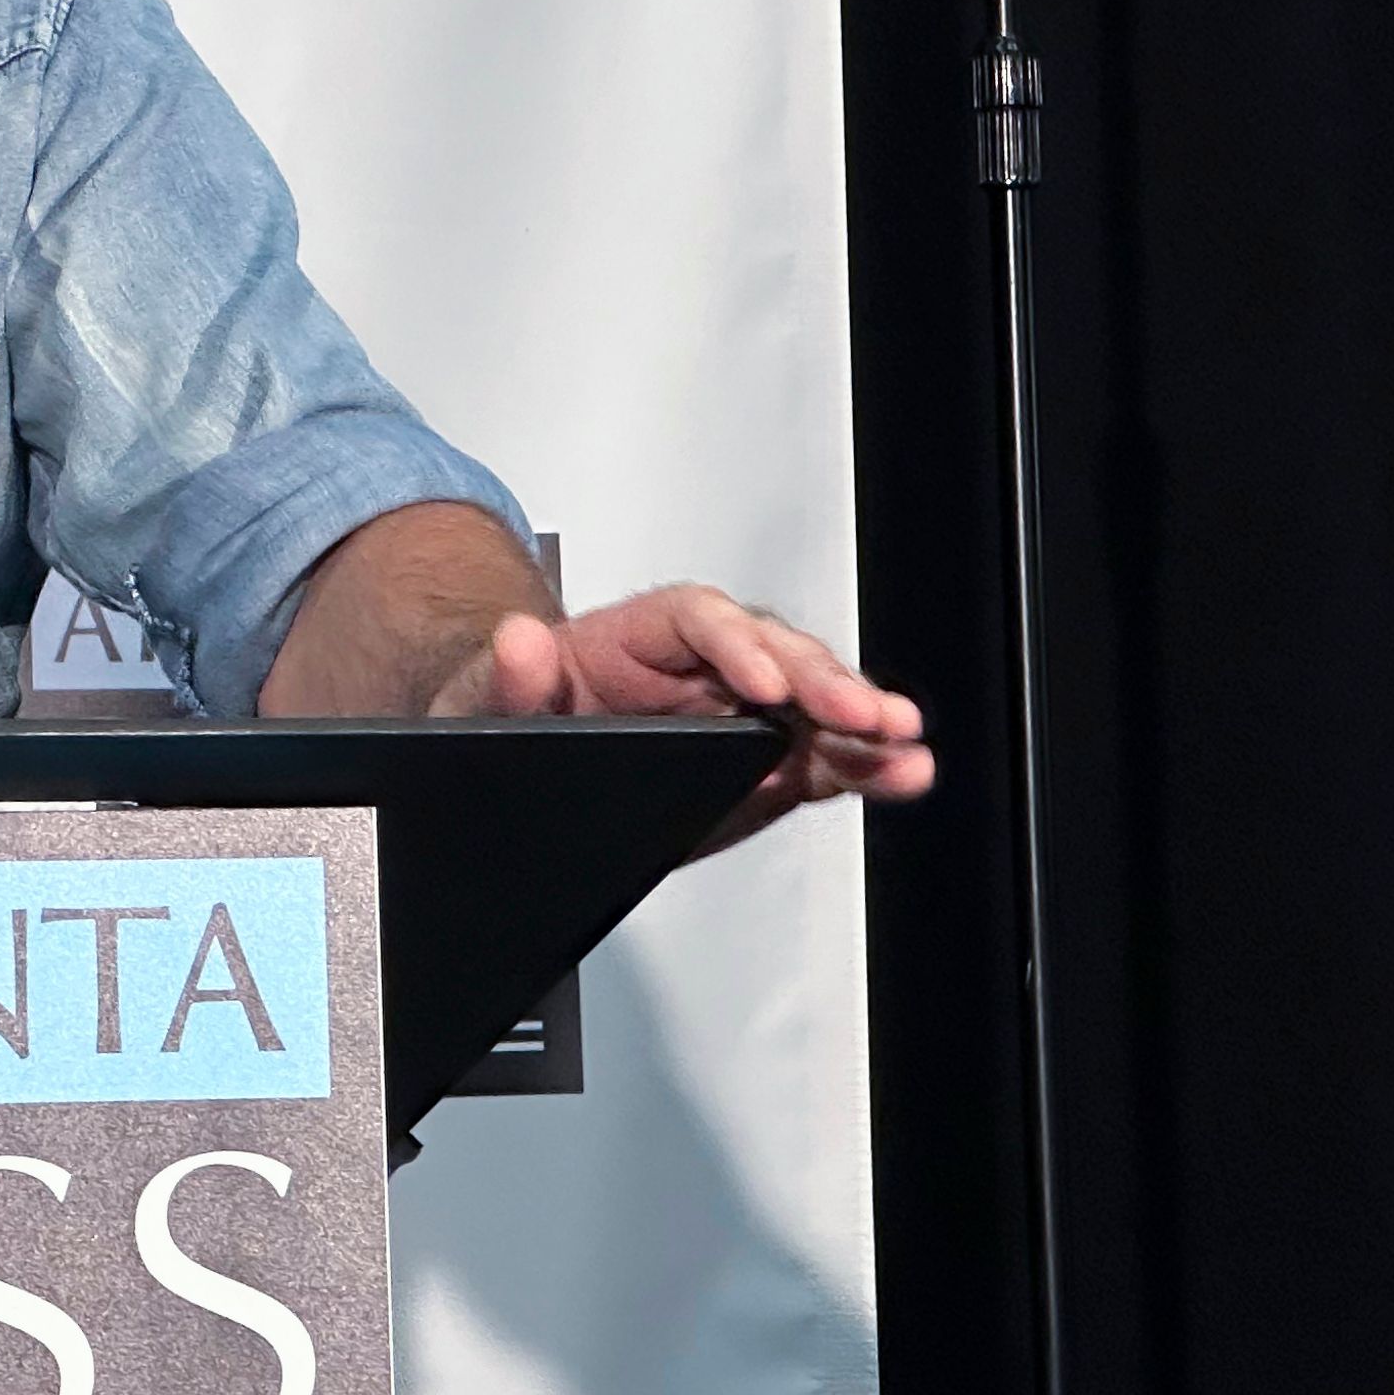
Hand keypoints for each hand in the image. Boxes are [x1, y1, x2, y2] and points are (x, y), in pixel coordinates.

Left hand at [432, 583, 935, 850]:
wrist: (524, 750)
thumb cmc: (513, 709)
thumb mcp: (489, 696)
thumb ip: (509, 677)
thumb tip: (518, 639)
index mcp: (635, 635)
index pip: (696, 620)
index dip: (735, 645)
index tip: (759, 682)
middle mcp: (699, 663)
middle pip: (772, 653)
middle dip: (821, 684)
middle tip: (861, 715)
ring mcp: (738, 711)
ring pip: (810, 705)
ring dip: (861, 726)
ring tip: (903, 748)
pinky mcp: (761, 763)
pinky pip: (819, 759)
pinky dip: (863, 768)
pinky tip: (904, 774)